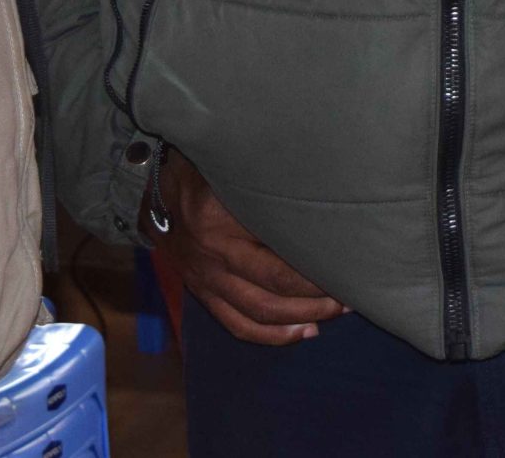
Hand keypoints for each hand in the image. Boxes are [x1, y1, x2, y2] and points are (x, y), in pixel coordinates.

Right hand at [148, 145, 344, 344]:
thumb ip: (268, 184)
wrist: (154, 193)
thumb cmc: (205, 172)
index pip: (275, 256)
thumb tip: (319, 196)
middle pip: (272, 289)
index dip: (314, 268)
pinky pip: (237, 324)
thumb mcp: (233, 169)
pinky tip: (303, 332)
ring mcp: (206, 280)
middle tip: (349, 295)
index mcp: (220, 221)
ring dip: (301, 318)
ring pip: (258, 313)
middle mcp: (213, 256)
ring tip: (335, 313)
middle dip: (316, 298)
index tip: (346, 264)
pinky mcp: (203, 294)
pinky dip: (272, 335)